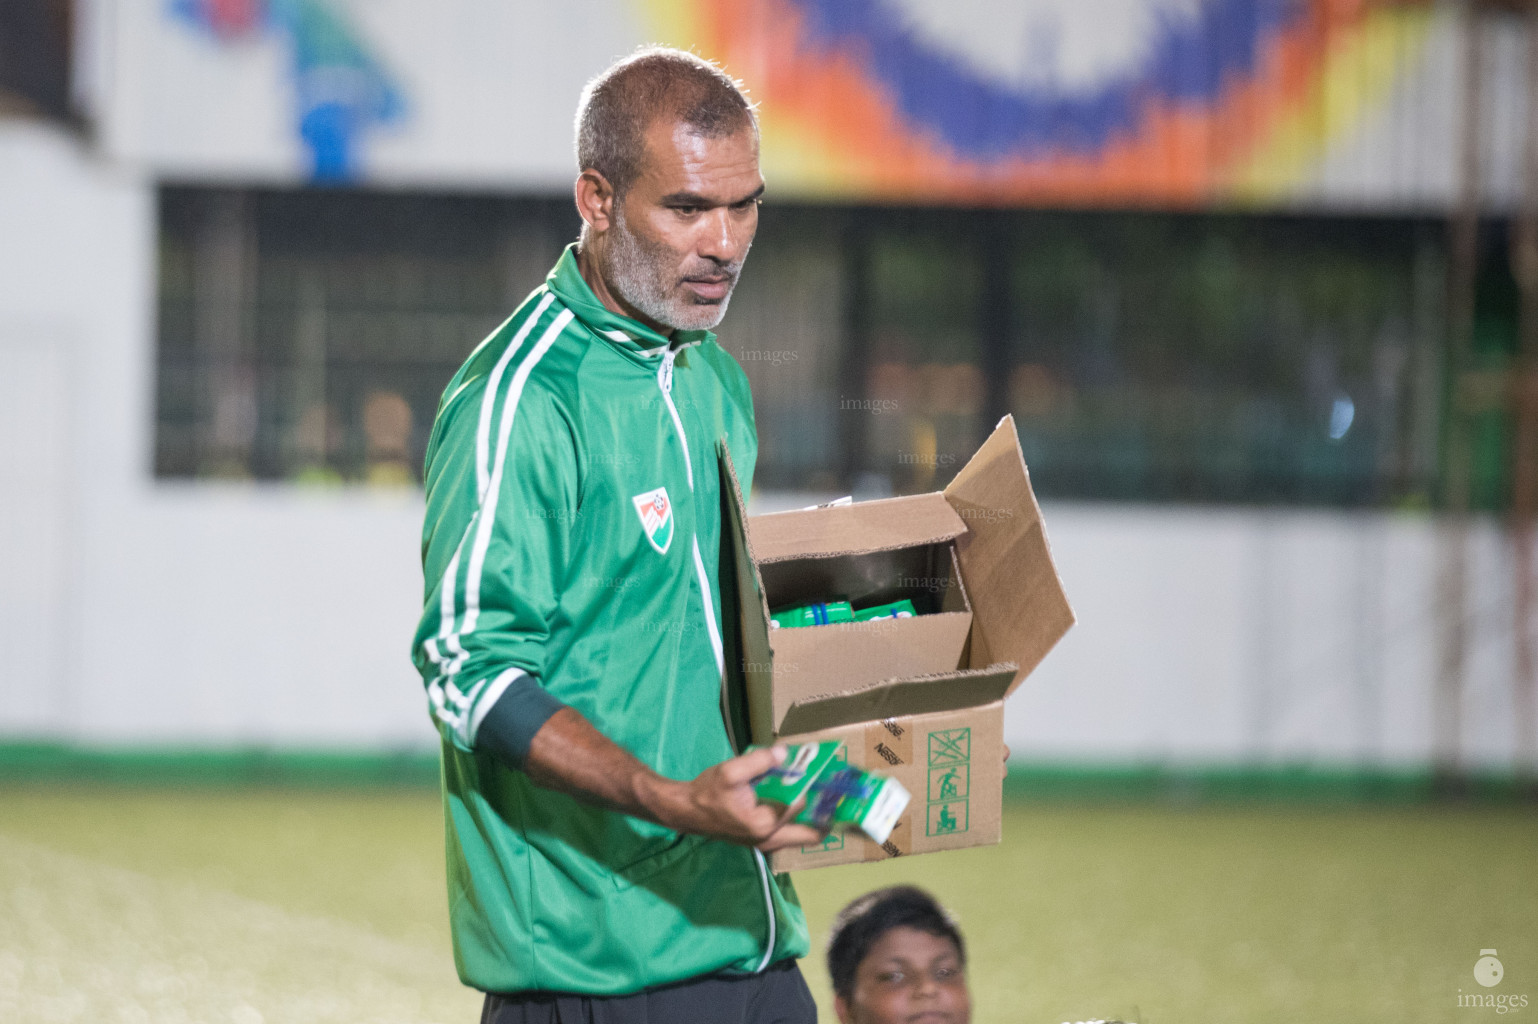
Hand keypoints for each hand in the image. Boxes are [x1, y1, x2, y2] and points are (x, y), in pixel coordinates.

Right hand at [643, 744, 826, 851]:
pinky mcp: (763, 841)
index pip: (800, 805)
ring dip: (812, 817)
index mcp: (764, 824)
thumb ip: (759, 762)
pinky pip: (790, 832)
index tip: (821, 772)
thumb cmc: (706, 793)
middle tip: (831, 792)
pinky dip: (798, 818)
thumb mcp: (729, 772)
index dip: (811, 787)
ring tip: (817, 792)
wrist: (686, 812)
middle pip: (812, 835)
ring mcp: (767, 844)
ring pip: (802, 835)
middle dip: (824, 814)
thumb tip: (784, 753)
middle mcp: (770, 840)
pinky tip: (795, 797)